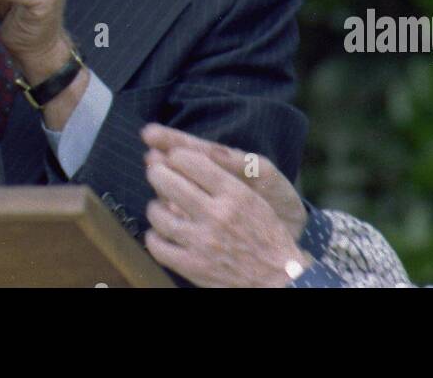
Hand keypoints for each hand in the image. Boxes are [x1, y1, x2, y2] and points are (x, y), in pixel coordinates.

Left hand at [142, 136, 307, 287]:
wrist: (279, 278)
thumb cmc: (266, 236)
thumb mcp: (253, 199)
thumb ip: (222, 180)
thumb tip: (187, 161)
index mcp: (234, 194)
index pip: (193, 161)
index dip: (176, 154)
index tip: (172, 156)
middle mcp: (216, 214)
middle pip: (168, 182)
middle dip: (157, 172)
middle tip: (155, 172)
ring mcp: (201, 241)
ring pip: (158, 214)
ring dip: (154, 206)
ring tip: (158, 206)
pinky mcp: (192, 266)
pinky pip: (158, 246)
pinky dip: (154, 237)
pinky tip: (159, 233)